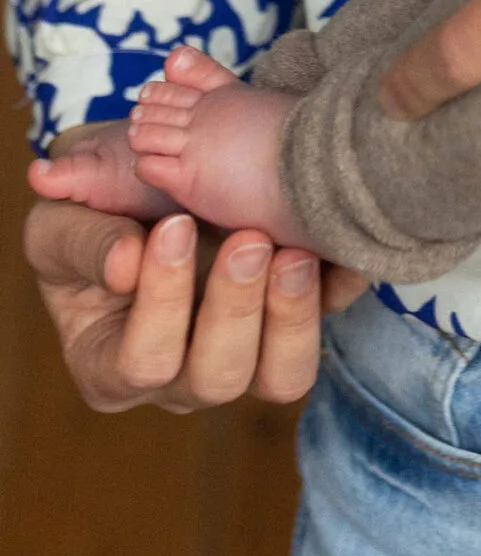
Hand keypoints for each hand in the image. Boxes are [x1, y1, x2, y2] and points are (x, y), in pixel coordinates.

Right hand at [25, 121, 365, 413]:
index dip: (161, 303)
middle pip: (219, 378)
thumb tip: (124, 264)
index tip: (173, 229)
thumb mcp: (63, 223)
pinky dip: (342, 283)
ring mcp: (247, 351)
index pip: (142, 362)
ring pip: (283, 372)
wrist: (148, 177)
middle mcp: (183, 375)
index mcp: (113, 365)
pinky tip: (338, 239)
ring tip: (293, 250)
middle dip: (236, 310)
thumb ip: (82, 243)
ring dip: (293, 313)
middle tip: (248, 240)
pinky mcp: (297, 314)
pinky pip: (331, 315)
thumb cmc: (94, 212)